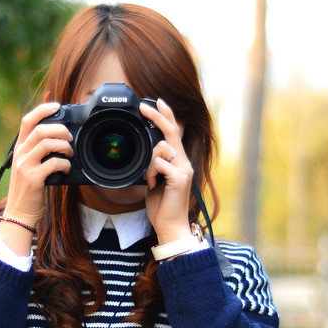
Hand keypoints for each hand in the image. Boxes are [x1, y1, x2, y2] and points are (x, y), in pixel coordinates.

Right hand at [2, 102, 72, 227]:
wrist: (19, 214)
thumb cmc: (28, 190)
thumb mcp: (29, 166)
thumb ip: (38, 152)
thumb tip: (59, 138)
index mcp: (19, 149)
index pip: (27, 120)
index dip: (42, 109)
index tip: (56, 105)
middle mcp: (20, 154)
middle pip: (40, 129)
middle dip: (59, 129)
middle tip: (70, 137)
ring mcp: (25, 166)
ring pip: (46, 143)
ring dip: (64, 146)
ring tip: (70, 153)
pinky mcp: (33, 178)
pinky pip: (53, 163)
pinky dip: (65, 164)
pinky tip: (67, 169)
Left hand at [140, 99, 192, 243]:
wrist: (170, 226)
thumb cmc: (162, 206)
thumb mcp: (155, 181)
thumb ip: (154, 166)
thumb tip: (145, 155)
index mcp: (179, 161)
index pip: (174, 133)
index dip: (167, 115)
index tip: (157, 102)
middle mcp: (184, 162)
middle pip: (171, 131)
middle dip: (158, 116)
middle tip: (143, 105)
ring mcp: (184, 169)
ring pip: (160, 148)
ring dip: (148, 163)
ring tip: (149, 180)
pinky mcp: (180, 177)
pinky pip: (158, 163)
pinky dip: (149, 173)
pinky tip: (151, 185)